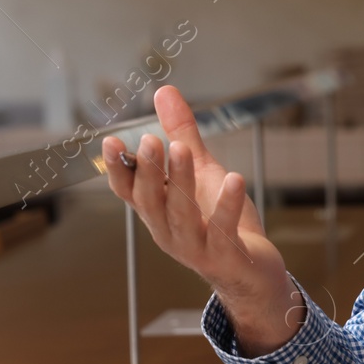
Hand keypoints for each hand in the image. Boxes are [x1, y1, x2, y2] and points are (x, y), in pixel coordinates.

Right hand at [102, 85, 299, 354]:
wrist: (252, 272)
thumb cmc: (221, 220)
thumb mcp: (202, 171)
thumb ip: (182, 133)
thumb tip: (164, 91)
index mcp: (158, 211)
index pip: (129, 191)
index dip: (117, 169)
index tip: (110, 141)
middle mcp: (169, 231)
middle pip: (151, 201)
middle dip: (149, 171)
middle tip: (151, 140)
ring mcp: (195, 247)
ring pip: (181, 215)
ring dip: (181, 181)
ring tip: (184, 150)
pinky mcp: (225, 256)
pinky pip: (223, 231)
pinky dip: (227, 206)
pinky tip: (234, 179)